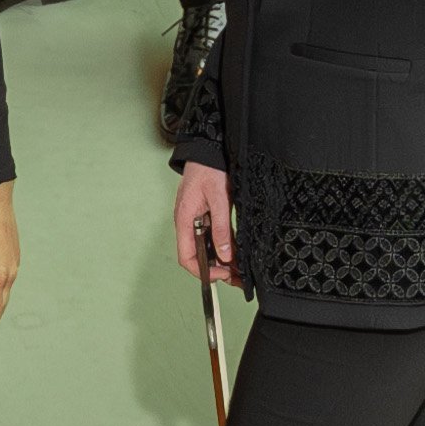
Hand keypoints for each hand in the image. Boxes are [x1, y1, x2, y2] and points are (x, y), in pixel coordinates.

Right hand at [173, 159, 236, 287]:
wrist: (207, 149)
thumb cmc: (208, 168)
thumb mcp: (218, 197)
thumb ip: (221, 227)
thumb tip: (225, 254)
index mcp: (184, 220)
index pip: (186, 257)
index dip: (202, 270)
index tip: (221, 275)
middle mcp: (188, 223)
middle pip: (198, 255)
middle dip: (216, 269)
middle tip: (237, 276)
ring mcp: (196, 220)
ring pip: (207, 248)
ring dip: (222, 259)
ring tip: (241, 270)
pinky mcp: (206, 215)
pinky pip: (213, 236)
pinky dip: (225, 246)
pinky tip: (237, 253)